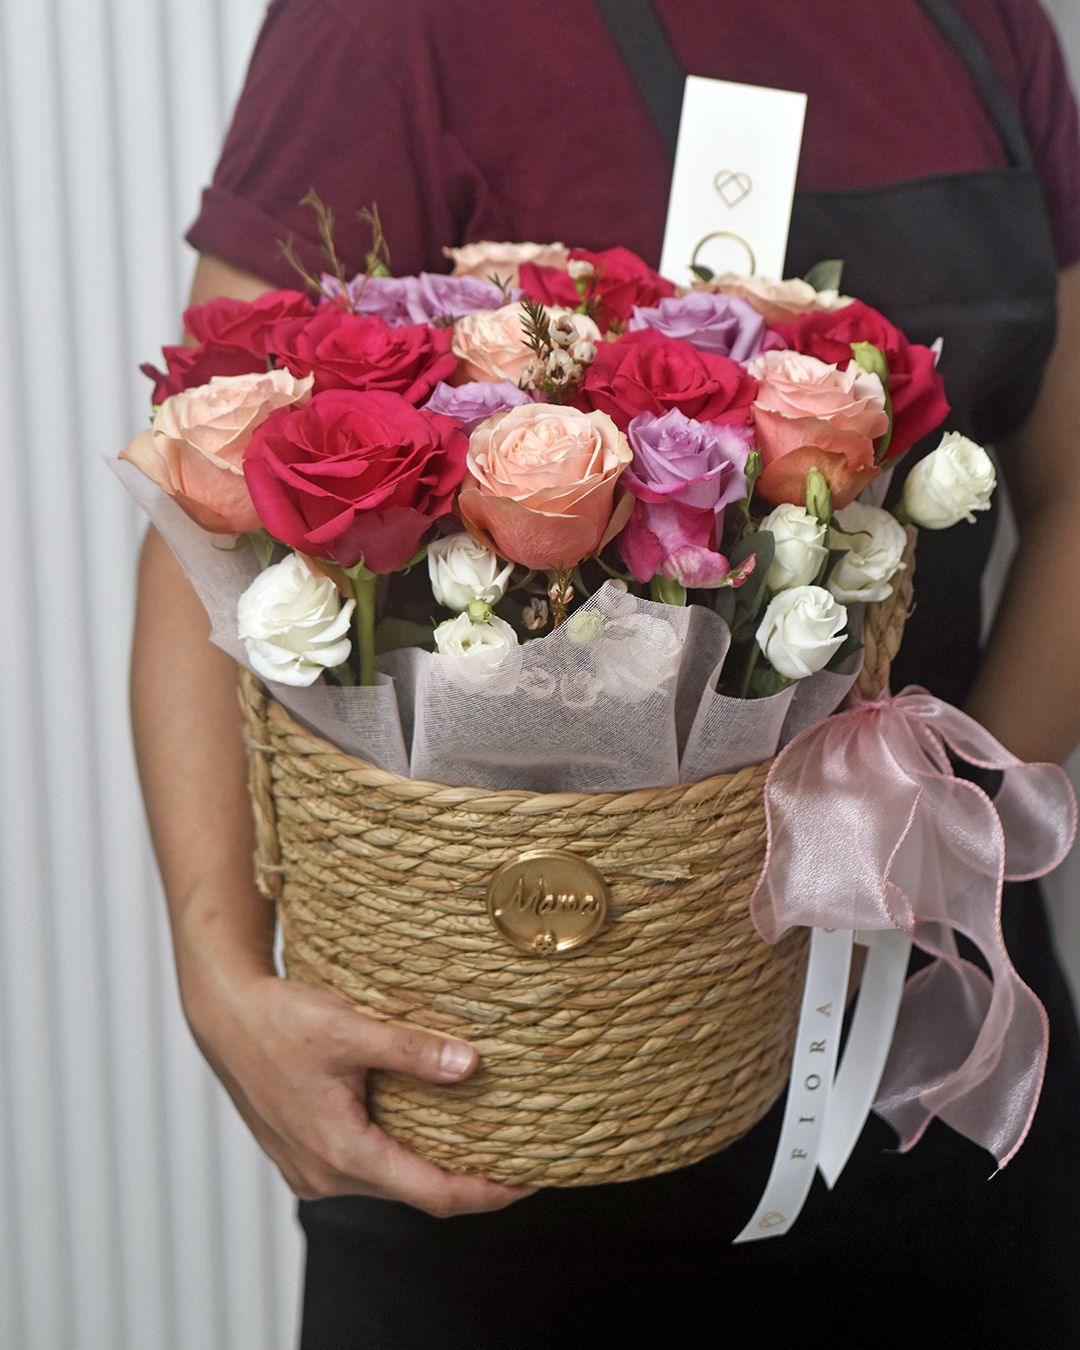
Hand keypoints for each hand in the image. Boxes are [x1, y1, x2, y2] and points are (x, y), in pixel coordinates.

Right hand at [186, 970, 532, 1216]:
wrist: (224, 1017)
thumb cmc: (280, 1021)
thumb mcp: (351, 1029)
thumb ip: (412, 1051)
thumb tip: (472, 1065)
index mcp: (343, 1152)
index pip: (434, 1194)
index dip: (487, 1193)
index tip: (530, 1182)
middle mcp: (326, 1175)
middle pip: (415, 1194)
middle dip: (468, 1180)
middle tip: (518, 1156)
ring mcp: (312, 1170)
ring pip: (390, 1181)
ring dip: (432, 1166)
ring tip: (481, 1140)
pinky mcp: (304, 1155)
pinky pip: (365, 1167)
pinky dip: (400, 1154)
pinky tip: (424, 1126)